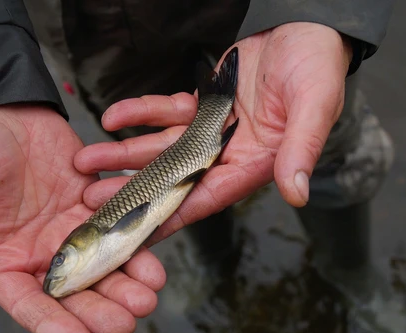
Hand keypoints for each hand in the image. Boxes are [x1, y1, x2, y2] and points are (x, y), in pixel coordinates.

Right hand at [0, 106, 166, 332]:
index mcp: (4, 268)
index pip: (32, 307)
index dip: (55, 328)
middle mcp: (43, 258)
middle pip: (78, 294)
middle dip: (103, 310)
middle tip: (126, 324)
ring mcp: (73, 233)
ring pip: (106, 268)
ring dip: (128, 284)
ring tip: (148, 297)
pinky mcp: (97, 207)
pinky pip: (121, 229)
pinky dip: (138, 245)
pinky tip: (156, 262)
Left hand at [73, 22, 352, 243]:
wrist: (309, 27)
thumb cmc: (319, 67)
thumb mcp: (315, 107)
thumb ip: (301, 150)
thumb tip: (296, 194)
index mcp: (255, 164)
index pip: (207, 198)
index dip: (172, 216)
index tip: (137, 232)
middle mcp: (229, 154)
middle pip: (173, 179)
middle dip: (133, 189)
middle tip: (93, 199)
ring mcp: (214, 130)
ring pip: (161, 148)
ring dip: (125, 155)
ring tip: (86, 162)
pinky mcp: (204, 105)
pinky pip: (165, 113)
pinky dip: (139, 114)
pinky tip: (112, 117)